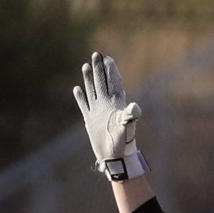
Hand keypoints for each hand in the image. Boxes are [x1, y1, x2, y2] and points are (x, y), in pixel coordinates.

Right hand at [73, 52, 146, 181]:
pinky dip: (80, 97)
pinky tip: (77, 89)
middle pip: (102, 82)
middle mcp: (106, 104)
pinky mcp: (90, 119)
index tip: (108, 58)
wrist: (114, 156)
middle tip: (96, 54)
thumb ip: (130, 115)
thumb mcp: (126, 126)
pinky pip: (84, 105)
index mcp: (116, 103)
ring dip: (88, 79)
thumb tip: (136, 107)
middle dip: (99, 68)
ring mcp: (97, 111)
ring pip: (92, 90)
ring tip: (85, 65)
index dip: (111, 70)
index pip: (113, 82)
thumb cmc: (123, 141)